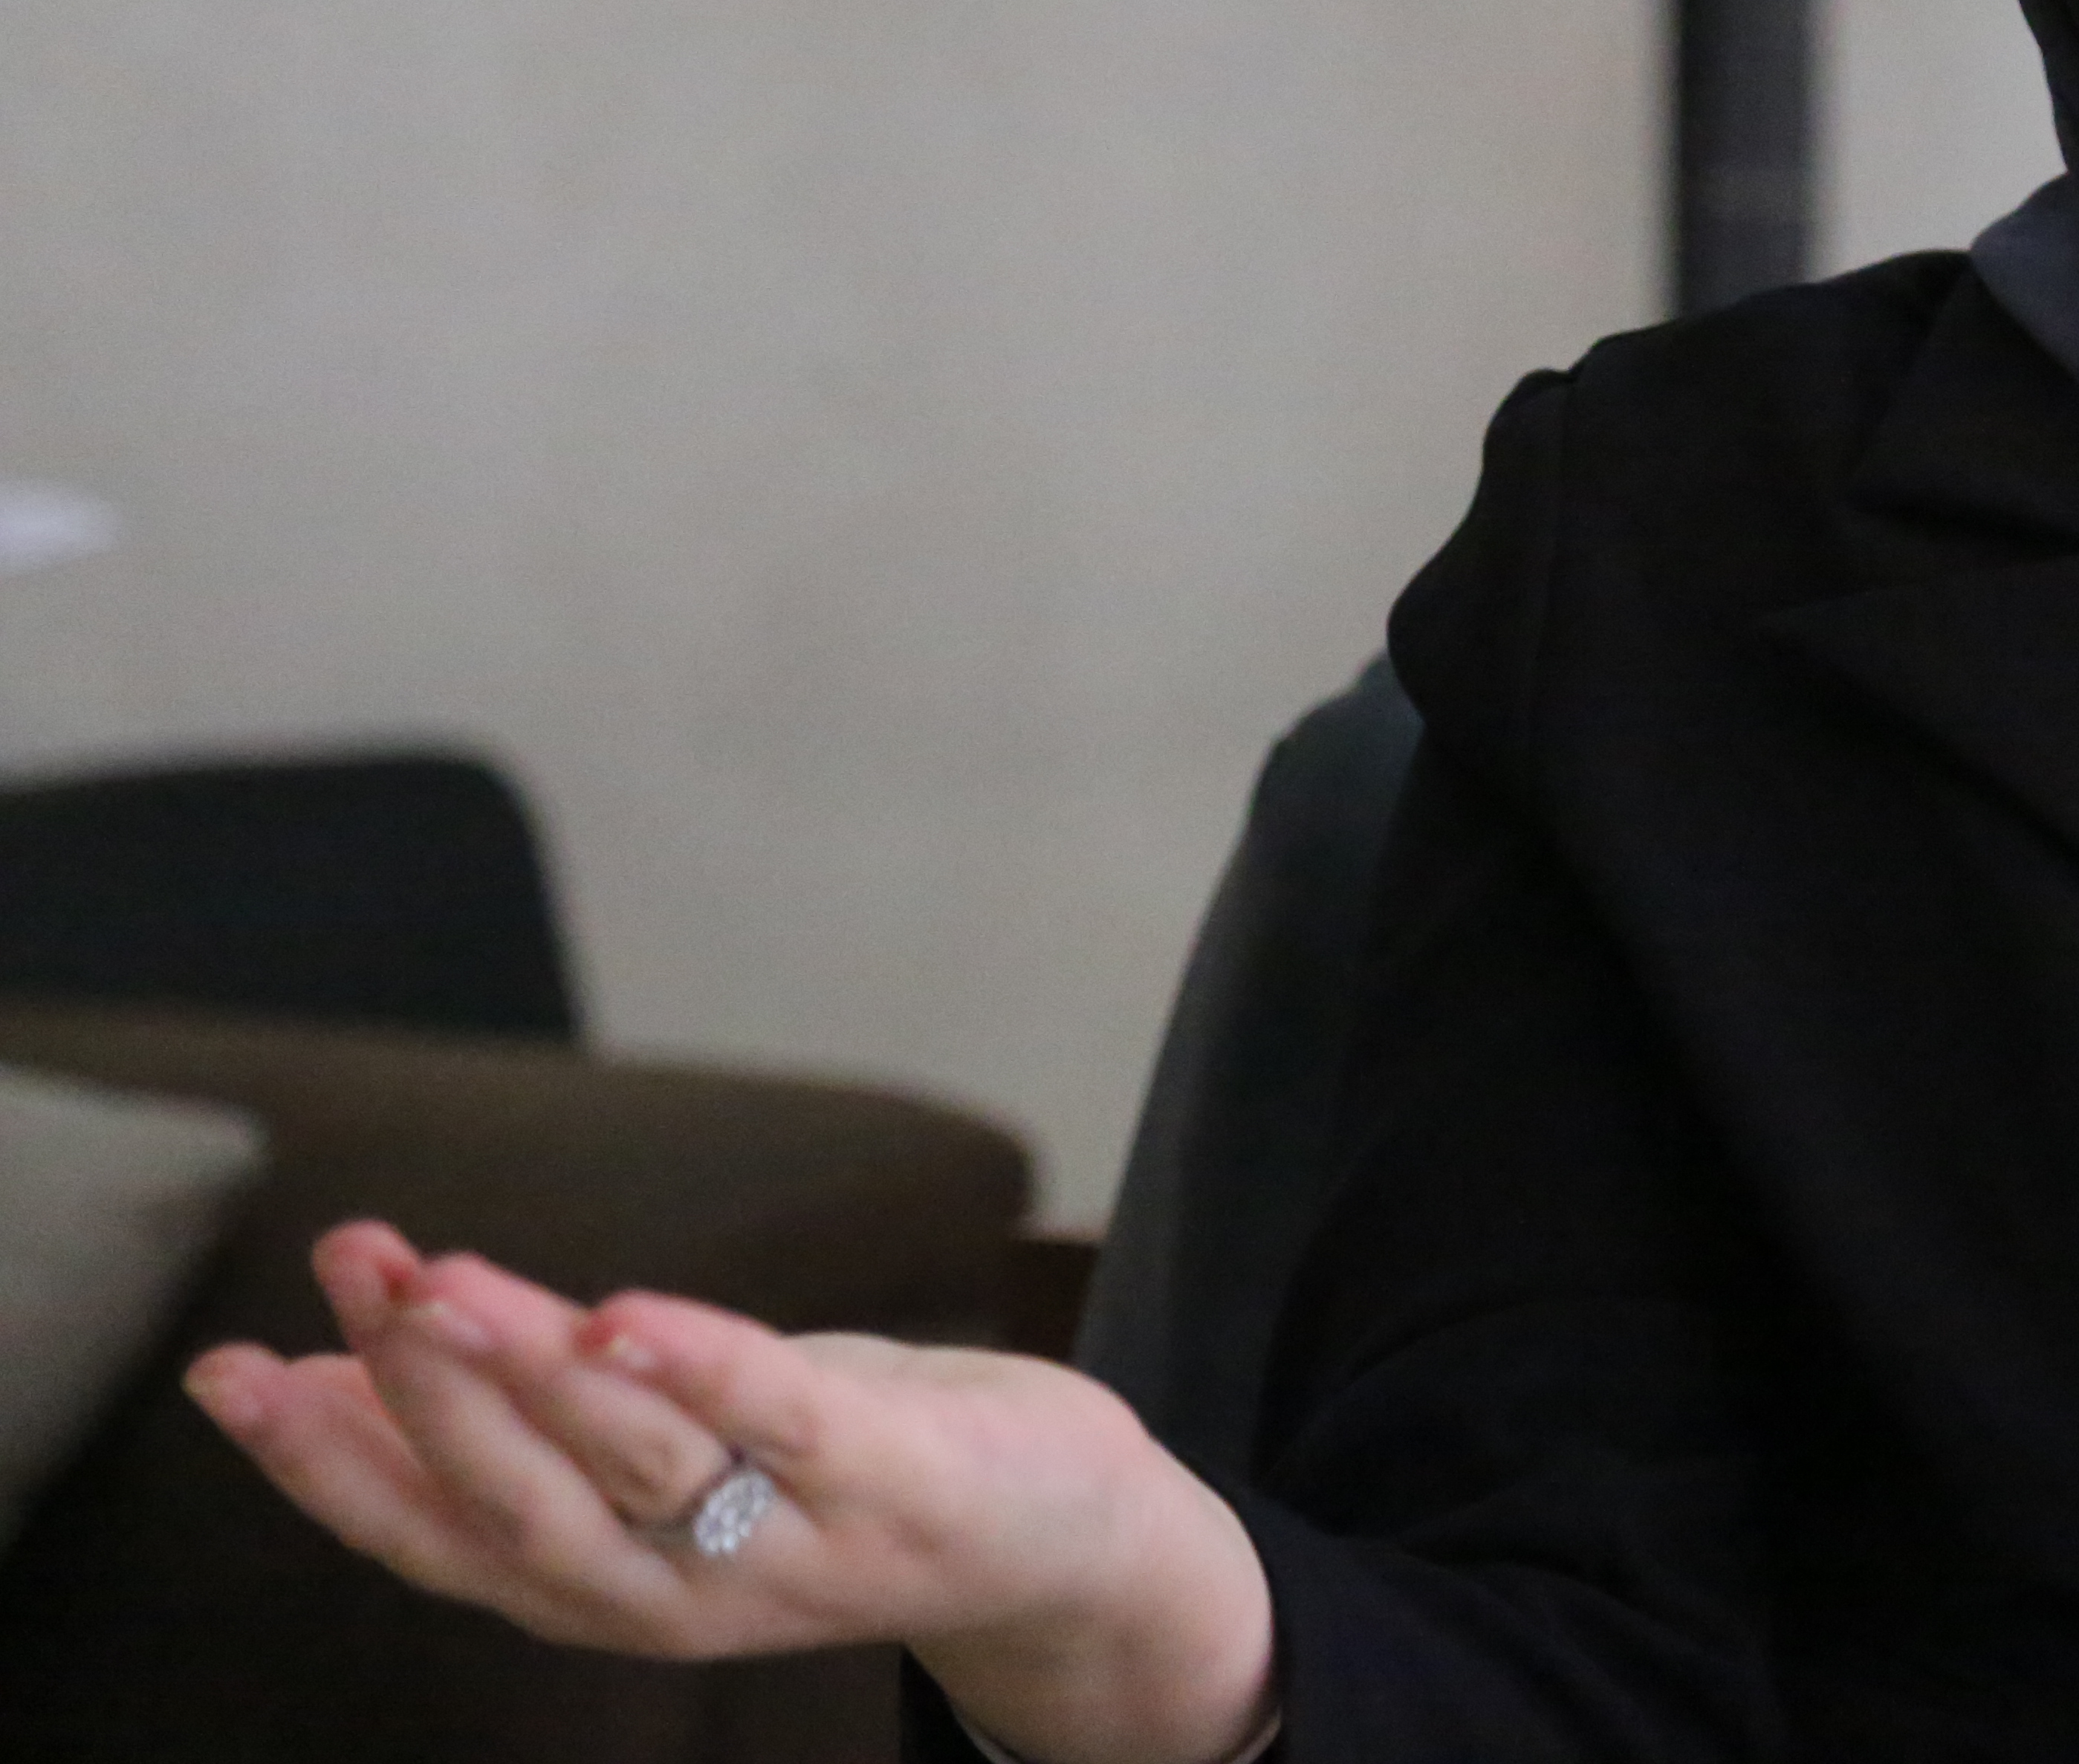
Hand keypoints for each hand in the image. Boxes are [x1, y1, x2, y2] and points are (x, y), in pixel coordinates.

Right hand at [184, 1221, 1274, 1763]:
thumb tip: (334, 1364)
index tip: (230, 1371)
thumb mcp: (662, 1457)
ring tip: (436, 1281)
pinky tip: (623, 1312)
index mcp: (606, 1583)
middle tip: (346, 1277)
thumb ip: (522, 1426)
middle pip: (518, 1505)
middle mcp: (680, 1591)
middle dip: (417, 1394)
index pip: (438, 1535)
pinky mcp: (894, 1478)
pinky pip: (781, 1423)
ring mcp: (792, 1541)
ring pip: (631, 1464)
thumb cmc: (832, 1468)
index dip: (326, 1461)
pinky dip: (700, 1368)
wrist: (1059, 1532)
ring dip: (527, 1371)